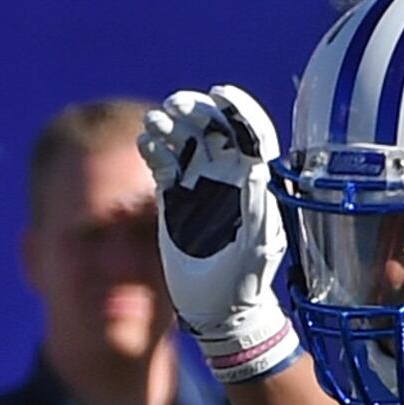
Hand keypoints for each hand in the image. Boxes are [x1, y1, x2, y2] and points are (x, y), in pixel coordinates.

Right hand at [137, 86, 298, 383]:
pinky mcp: (174, 199)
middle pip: (213, 127)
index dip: (237, 107)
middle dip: (195, 111)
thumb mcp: (257, 243)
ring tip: (154, 122)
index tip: (219, 93)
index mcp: (255, 179)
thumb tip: (258, 165)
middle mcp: (228, 175)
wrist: (220, 311)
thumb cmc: (245, 280)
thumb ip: (257, 203)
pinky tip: (146, 143)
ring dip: (170, 125)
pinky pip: (163, 163)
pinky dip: (153, 149)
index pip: (250, 130)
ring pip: (185, 140)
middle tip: (175, 106)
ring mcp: (200, 184)